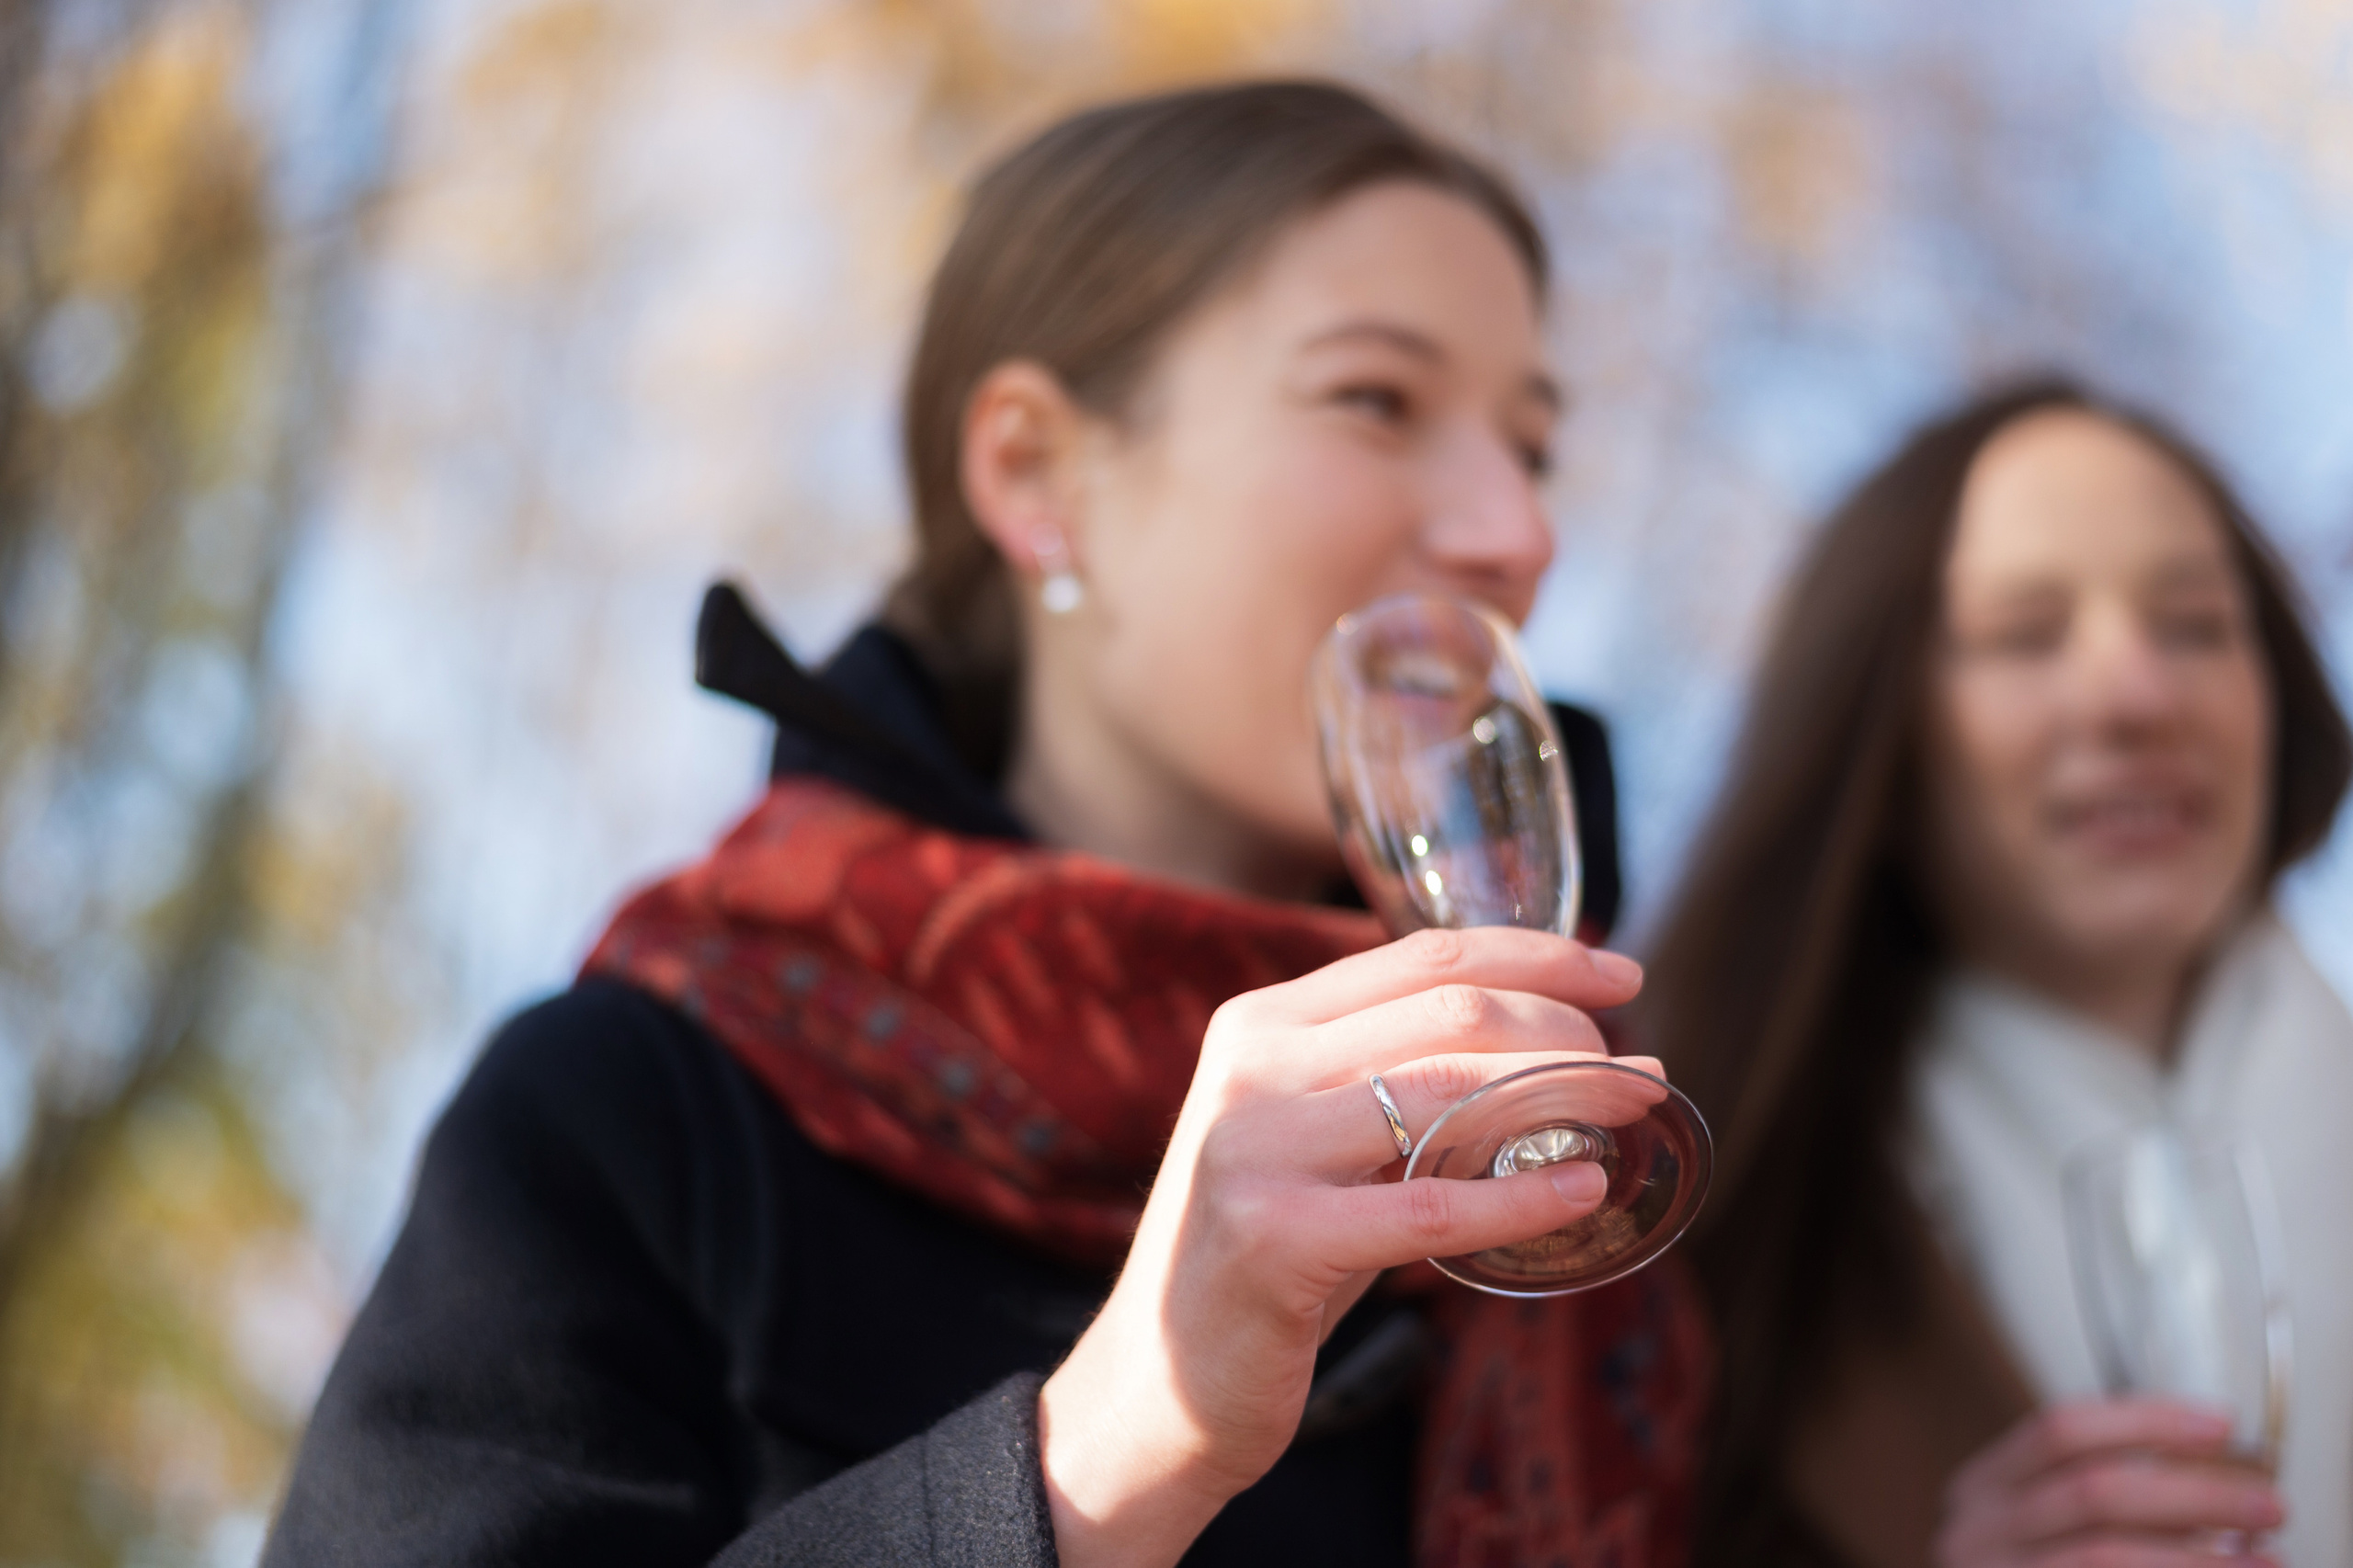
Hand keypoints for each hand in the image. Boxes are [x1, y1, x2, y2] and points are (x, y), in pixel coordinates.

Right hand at [1037, 926, 1650, 1567]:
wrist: (1155, 1388)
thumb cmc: (1265, 1260)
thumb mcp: (1317, 1146)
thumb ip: (1393, 1088)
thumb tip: (1547, 1049)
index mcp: (1261, 1024)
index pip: (1422, 955)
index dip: (1537, 953)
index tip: (1619, 972)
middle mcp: (1251, 1066)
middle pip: (1447, 1011)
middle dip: (1565, 1029)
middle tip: (1637, 1070)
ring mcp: (1255, 1148)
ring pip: (1445, 1090)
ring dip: (1562, 1096)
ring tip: (1633, 1110)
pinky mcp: (1275, 1239)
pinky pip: (1431, 1207)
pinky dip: (1522, 1195)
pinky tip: (1582, 1191)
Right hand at [1937, 1400, 2284, 1567]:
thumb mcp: (2039, 1524)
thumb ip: (2100, 1491)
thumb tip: (2217, 1467)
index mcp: (1982, 1488)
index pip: (2060, 1429)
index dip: (2145, 1420)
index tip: (2221, 1425)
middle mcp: (1977, 1533)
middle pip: (2092, 1491)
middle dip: (2193, 1493)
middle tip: (2268, 1503)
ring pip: (2105, 1556)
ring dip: (2200, 1559)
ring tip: (2268, 1559)